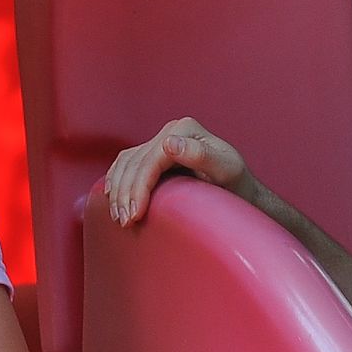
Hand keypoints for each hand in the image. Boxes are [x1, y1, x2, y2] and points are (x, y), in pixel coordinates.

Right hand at [103, 117, 253, 224]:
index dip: (140, 186)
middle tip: (124, 222)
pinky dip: (116, 179)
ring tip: (119, 216)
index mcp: (185, 129)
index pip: (152, 157)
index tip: (135, 214)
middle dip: (126, 193)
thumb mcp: (226, 169)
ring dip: (117, 190)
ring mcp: (161, 139)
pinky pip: (126, 162)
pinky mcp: (155, 152)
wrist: (240, 188)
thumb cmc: (236, 183)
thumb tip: (169, 143)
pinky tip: (112, 197)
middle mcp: (171, 130)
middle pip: (136, 161)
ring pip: (126, 162)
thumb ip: (201, 155)